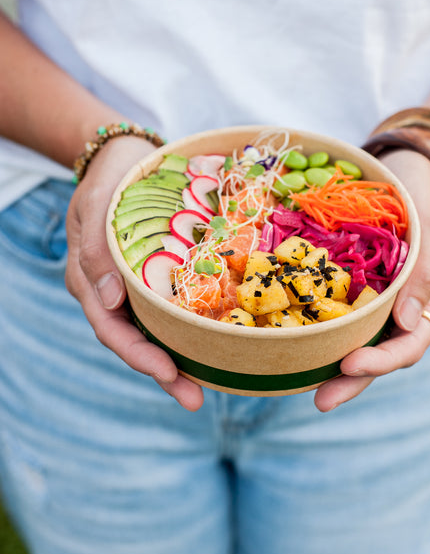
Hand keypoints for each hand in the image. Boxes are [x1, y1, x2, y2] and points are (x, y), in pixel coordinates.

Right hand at [65, 137, 203, 410]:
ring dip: (180, 358)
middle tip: (195, 398)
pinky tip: (216, 344)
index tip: (168, 372)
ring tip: (208, 386)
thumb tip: (108, 300)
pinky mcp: (159, 278)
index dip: (138, 355)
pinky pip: (172, 309)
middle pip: (135, 340)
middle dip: (164, 371)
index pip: (110, 328)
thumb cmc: (111, 176)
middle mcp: (113, 291)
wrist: (127, 155)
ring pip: (155, 331)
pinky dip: (190, 328)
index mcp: (90, 279)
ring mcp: (136, 287)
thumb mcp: (96, 203)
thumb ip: (96, 249)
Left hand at [314, 149, 429, 411]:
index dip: (381, 361)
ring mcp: (376, 297)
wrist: (409, 168)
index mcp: (427, 300)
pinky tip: (290, 336)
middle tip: (320, 399)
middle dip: (350, 379)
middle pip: (378, 353)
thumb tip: (409, 323)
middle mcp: (400, 306)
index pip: (409, 344)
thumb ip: (424, 273)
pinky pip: (336, 310)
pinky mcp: (352, 284)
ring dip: (329, 361)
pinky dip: (317, 326)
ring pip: (355, 338)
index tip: (349, 364)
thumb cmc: (425, 194)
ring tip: (297, 381)